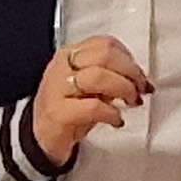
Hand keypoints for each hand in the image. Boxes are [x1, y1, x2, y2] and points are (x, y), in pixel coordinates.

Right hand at [30, 35, 148, 165]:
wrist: (40, 137)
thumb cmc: (69, 109)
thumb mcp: (92, 86)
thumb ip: (112, 75)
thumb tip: (140, 78)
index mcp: (69, 55)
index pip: (104, 43)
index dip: (129, 58)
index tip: (140, 74)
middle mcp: (62, 67)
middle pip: (104, 54)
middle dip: (131, 72)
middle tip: (140, 89)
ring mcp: (57, 89)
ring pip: (98, 76)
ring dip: (123, 89)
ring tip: (130, 102)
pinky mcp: (58, 113)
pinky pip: (92, 107)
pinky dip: (112, 113)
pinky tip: (116, 120)